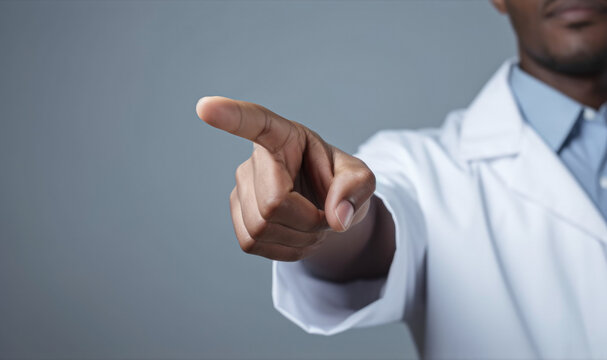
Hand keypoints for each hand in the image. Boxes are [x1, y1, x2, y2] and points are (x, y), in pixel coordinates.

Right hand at [196, 96, 375, 260]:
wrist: (327, 209)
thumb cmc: (340, 184)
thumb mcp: (362, 178)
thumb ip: (357, 189)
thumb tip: (335, 217)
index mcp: (285, 136)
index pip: (256, 122)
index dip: (231, 116)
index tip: (205, 107)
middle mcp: (255, 159)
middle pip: (273, 203)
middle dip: (308, 221)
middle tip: (326, 215)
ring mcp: (240, 188)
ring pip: (261, 228)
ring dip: (298, 238)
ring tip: (312, 224)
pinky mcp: (237, 217)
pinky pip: (252, 243)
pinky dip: (283, 250)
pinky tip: (295, 236)